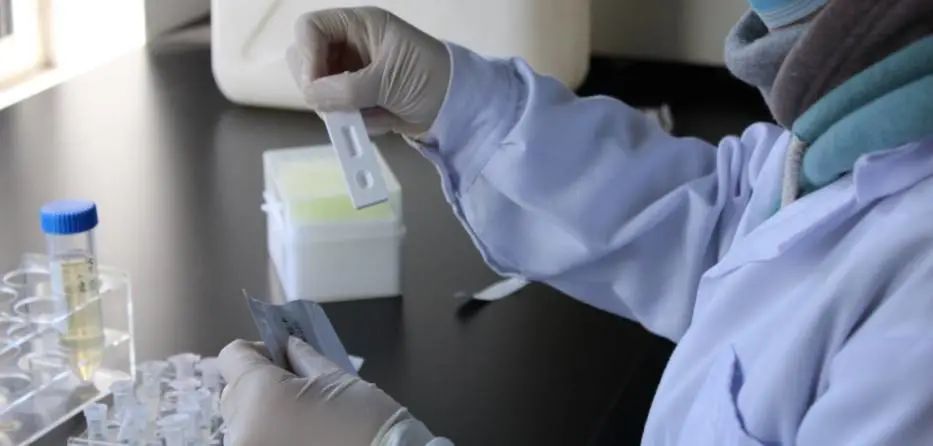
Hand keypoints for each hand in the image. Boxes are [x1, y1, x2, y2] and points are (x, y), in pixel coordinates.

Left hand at [218, 337, 416, 445]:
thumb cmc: (362, 418)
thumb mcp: (335, 375)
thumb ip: (302, 356)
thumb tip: (287, 346)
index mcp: (257, 396)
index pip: (232, 355)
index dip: (259, 349)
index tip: (285, 357)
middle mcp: (240, 430)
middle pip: (234, 391)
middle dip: (260, 383)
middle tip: (298, 388)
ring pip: (242, 422)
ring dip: (263, 413)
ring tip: (302, 418)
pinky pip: (254, 441)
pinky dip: (269, 435)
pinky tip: (301, 437)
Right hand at [286, 7, 450, 135]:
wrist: (456, 108)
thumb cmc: (430, 78)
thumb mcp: (389, 79)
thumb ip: (348, 88)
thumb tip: (312, 96)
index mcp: (359, 26)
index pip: (310, 28)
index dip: (306, 55)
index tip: (315, 86)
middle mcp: (349, 46)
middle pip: (305, 59)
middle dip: (318, 87)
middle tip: (335, 108)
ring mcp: (350, 73)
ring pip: (318, 90)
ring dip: (338, 108)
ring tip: (368, 116)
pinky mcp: (356, 99)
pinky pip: (337, 111)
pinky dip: (354, 122)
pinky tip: (381, 120)